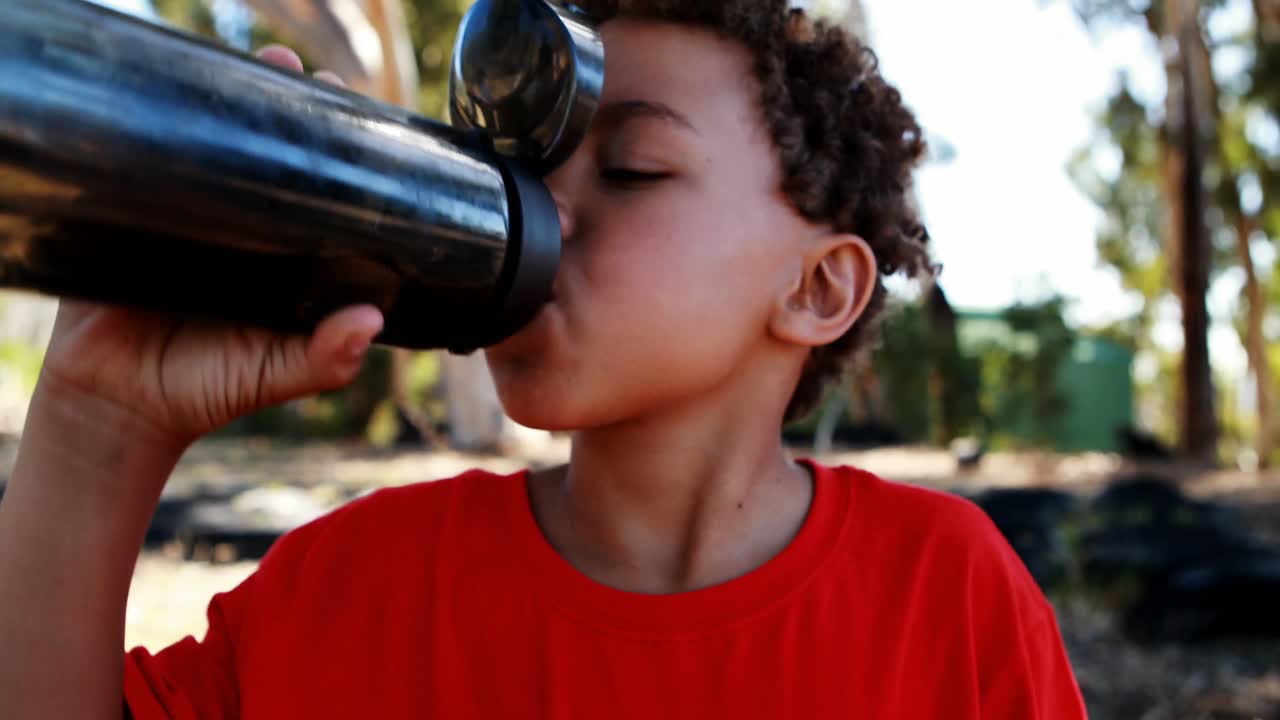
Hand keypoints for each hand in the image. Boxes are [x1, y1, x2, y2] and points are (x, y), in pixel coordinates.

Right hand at [31, 46, 382, 450]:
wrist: (119, 404)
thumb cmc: (207, 388)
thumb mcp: (275, 374)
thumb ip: (324, 358)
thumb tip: (370, 323)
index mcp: (286, 257)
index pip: (317, 194)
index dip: (336, 156)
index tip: (358, 116)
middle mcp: (244, 231)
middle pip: (270, 159)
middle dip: (289, 113)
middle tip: (304, 77)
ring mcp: (190, 218)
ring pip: (217, 150)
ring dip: (234, 107)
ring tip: (262, 65)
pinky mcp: (138, 217)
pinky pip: (153, 166)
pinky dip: (169, 134)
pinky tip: (185, 99)